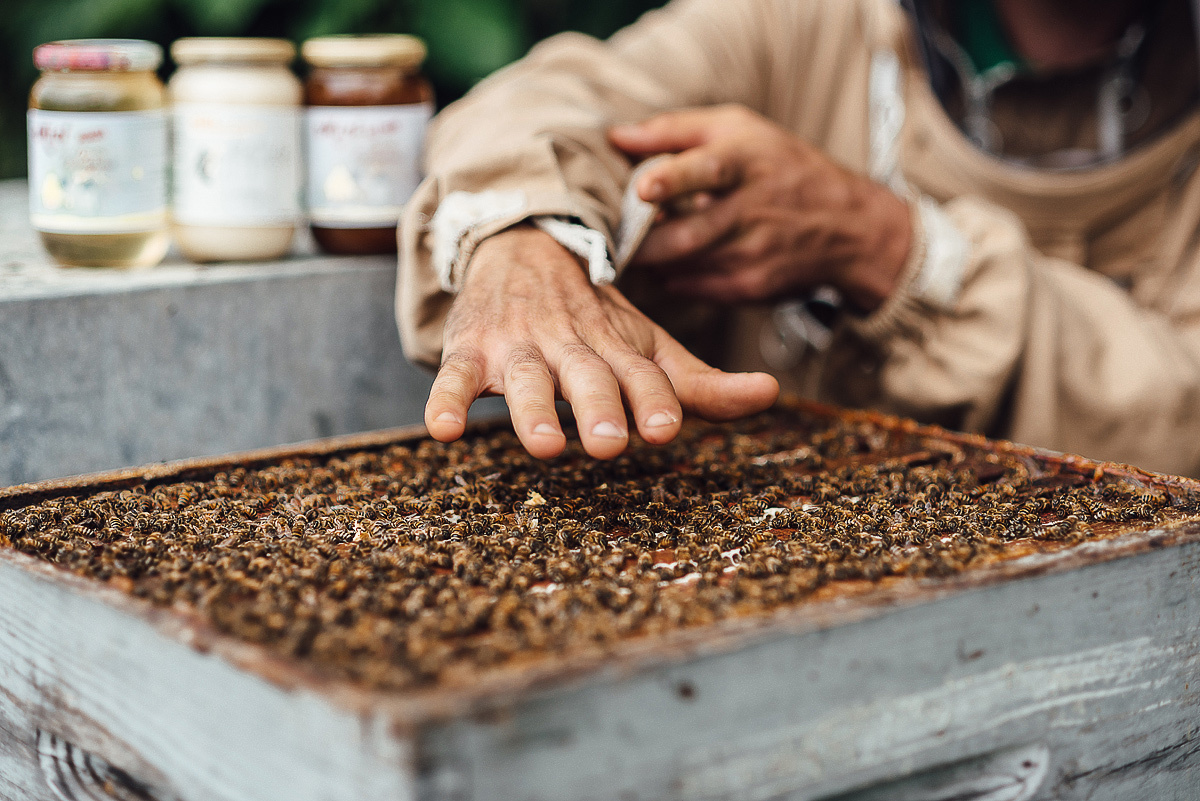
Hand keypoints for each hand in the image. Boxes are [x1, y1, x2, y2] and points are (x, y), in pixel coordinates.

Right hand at [424, 225, 779, 459]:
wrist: (523, 246)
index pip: (641, 375)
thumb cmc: (596, 320)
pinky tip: (444, 430)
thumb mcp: (650, 346)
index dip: (652, 399)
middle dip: (597, 407)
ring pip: (526, 379)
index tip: (664, 427)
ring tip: (543, 446)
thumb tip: (772, 393)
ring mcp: (520, 347)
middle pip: (587, 377)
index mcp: (619, 348)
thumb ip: (703, 384)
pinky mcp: (473, 351)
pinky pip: (456, 376)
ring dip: (533, 411)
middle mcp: (572, 346)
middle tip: (607, 443)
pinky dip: (447, 400)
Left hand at [609, 105, 911, 311]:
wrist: (850, 227)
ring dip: (649, 258)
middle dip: (642, 240)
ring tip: (627, 245)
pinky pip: (692, 286)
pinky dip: (670, 275)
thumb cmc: (783, 167)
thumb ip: (675, 130)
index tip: (643, 188)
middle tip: (608, 235)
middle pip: (687, 233)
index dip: (674, 178)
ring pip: (683, 263)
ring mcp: (752, 254)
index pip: (709, 169)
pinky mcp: (750, 287)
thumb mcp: (740, 130)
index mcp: (747, 162)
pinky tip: (664, 262)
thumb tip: (616, 137)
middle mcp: (751, 211)